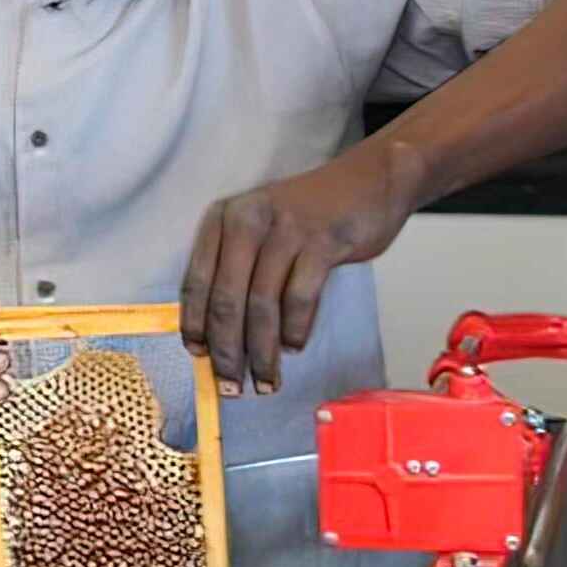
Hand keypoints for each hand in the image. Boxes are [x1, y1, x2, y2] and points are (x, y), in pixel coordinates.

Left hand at [180, 140, 428, 395]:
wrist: (371, 181)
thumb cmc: (311, 215)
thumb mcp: (264, 230)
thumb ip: (240, 269)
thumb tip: (221, 336)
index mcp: (224, 218)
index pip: (196, 281)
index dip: (195, 325)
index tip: (200, 359)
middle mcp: (247, 220)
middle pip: (226, 299)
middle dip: (227, 351)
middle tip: (232, 386)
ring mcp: (286, 229)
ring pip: (262, 305)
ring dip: (262, 352)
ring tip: (267, 381)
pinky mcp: (322, 241)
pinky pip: (300, 297)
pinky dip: (296, 329)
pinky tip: (295, 345)